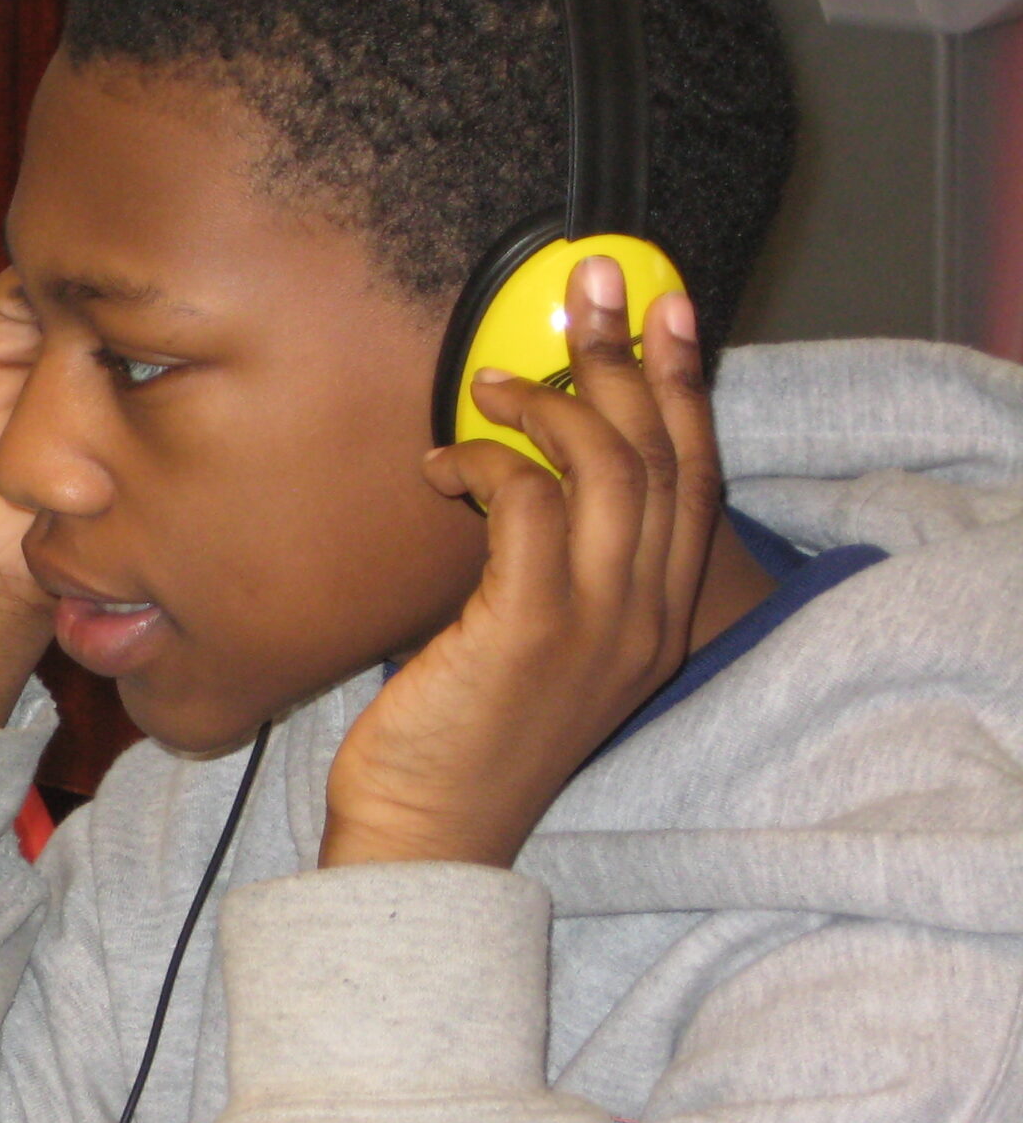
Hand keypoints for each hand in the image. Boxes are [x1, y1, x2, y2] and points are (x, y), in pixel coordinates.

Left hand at [321, 257, 722, 868]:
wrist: (427, 835)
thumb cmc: (457, 738)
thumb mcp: (524, 642)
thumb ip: (543, 565)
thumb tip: (513, 473)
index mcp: (656, 620)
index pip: (695, 479)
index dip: (684, 386)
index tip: (666, 309)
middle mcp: (644, 617)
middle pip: (659, 453)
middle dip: (628, 355)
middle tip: (587, 288)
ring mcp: (597, 622)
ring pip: (605, 465)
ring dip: (548, 400)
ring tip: (486, 381)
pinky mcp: (530, 625)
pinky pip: (526, 501)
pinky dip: (485, 461)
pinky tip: (441, 464)